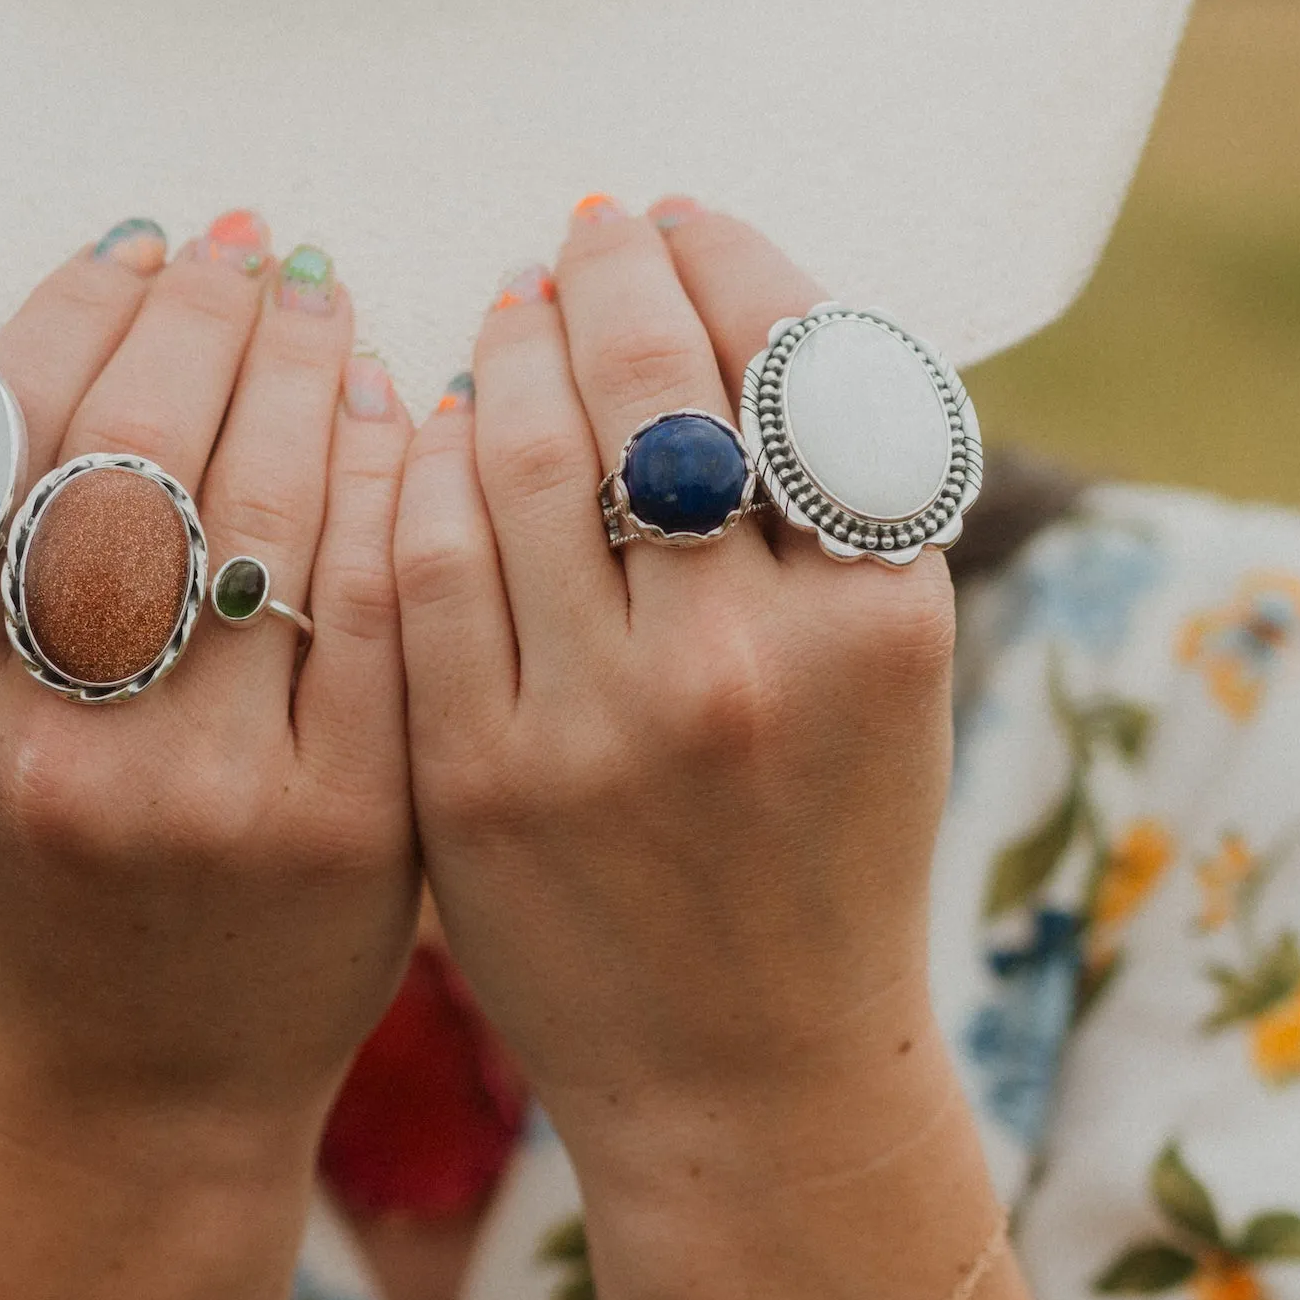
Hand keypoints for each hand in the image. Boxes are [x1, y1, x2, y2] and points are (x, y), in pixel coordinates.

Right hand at [0, 221, 417, 1157]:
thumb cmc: (50, 860)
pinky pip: (376, 602)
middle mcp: (44, 749)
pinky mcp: (342, 825)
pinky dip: (389, 487)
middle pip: (136, 454)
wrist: (142, 1082)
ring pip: (269, 512)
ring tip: (325, 308)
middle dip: (206, 320)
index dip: (80, 311)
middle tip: (257, 253)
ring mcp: (199, 794)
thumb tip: (107, 291)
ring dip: (308, 375)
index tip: (144, 245)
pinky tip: (398, 423)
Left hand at [394, 199, 956, 1191]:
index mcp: (880, 614)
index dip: (718, 263)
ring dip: (499, 356)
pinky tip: (431, 439)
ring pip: (516, 454)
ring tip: (504, 320)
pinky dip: (419, 473)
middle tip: (575, 239)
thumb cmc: (817, 849)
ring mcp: (604, 722)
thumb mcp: (881, 672)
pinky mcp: (478, 778)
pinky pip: (420, 565)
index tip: (673, 221)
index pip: (791, 362)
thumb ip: (818, 506)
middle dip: (599, 281)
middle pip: (647, 388)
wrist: (749, 1078)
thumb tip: (714, 298)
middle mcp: (751, 657)